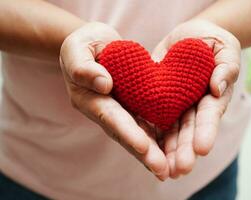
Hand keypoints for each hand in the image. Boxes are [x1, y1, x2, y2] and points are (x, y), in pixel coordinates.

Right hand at [59, 22, 168, 179]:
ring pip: (137, 134)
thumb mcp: (77, 48)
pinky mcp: (132, 107)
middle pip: (125, 133)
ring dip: (152, 153)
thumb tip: (103, 84)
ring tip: (169, 170)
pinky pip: (145, 124)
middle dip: (143, 152)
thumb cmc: (84, 44)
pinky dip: (156, 139)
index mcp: (89, 98)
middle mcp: (104, 111)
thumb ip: (84, 67)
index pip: (109, 117)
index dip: (126, 132)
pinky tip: (171, 152)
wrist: (95, 46)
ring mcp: (119, 111)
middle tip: (162, 170)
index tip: (143, 147)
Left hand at [152, 20, 240, 177]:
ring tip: (163, 170)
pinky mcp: (158, 101)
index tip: (201, 149)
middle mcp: (194, 107)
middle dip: (185, 150)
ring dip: (167, 151)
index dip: (206, 132)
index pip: (209, 116)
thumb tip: (218, 89)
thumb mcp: (224, 48)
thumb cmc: (211, 41)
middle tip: (180, 169)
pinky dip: (150, 134)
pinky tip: (144, 150)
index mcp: (213, 97)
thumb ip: (225, 67)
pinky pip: (152, 118)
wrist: (188, 37)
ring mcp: (176, 106)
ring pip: (171, 131)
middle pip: (189, 131)